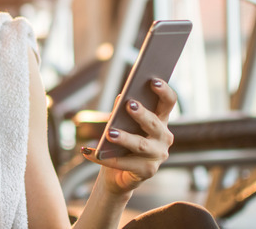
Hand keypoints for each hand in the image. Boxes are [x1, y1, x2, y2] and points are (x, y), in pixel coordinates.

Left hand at [80, 78, 176, 195]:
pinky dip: (102, 157)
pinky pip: (122, 163)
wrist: (118, 174)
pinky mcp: (147, 171)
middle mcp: (164, 137)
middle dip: (141, 113)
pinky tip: (87, 151)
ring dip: (124, 138)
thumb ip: (122, 110)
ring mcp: (158, 155)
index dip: (164, 91)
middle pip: (154, 123)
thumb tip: (120, 96)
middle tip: (129, 104)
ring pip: (140, 144)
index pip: (168, 102)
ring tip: (109, 133)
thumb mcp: (122, 123)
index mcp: (161, 120)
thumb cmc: (122, 143)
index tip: (153, 80)